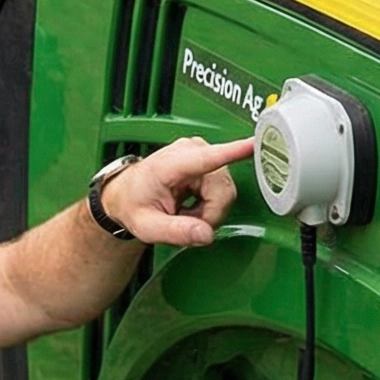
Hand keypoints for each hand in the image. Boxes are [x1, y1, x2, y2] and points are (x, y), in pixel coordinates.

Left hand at [105, 136, 252, 247]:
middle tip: (187, 223)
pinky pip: (224, 189)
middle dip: (210, 215)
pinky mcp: (210, 159)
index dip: (233, 152)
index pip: (207, 158)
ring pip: (226, 192)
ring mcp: (202, 153)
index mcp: (170, 164)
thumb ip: (176, 232)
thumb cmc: (134, 204)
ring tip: (186, 213)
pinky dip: (211, 204)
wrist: (127, 193)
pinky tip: (193, 205)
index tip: (253, 144)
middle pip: (222, 191)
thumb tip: (207, 234)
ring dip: (210, 211)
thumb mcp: (147, 226)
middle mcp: (191, 151)